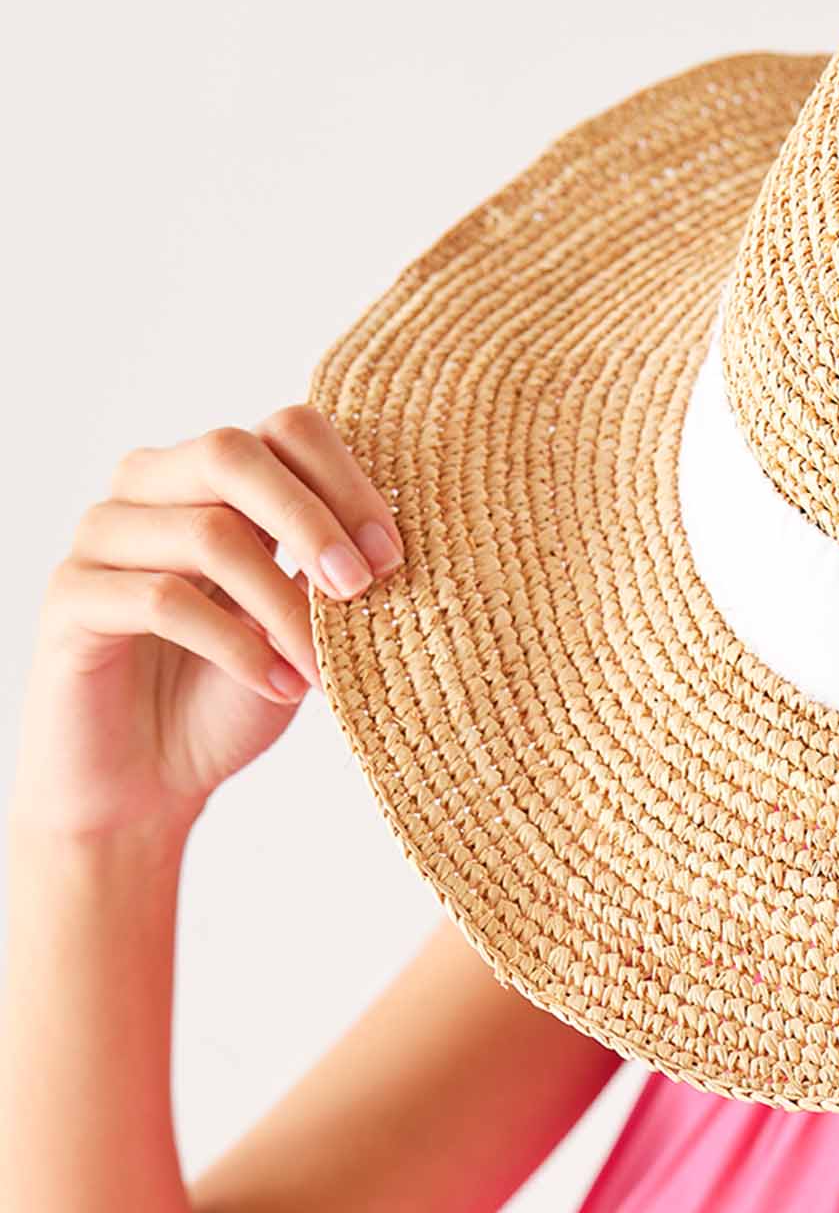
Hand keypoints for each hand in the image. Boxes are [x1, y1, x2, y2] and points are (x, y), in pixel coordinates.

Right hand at [11, 410, 402, 840]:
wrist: (148, 781)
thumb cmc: (229, 698)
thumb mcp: (301, 630)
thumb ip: (330, 575)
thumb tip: (393, 544)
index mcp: (214, 481)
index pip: (283, 431)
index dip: (346, 483)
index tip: (392, 556)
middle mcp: (149, 489)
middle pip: (232, 452)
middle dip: (312, 519)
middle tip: (361, 587)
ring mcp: (103, 537)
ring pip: (208, 533)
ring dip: (284, 608)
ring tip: (324, 671)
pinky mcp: (72, 597)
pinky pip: (163, 600)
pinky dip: (237, 647)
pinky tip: (279, 688)